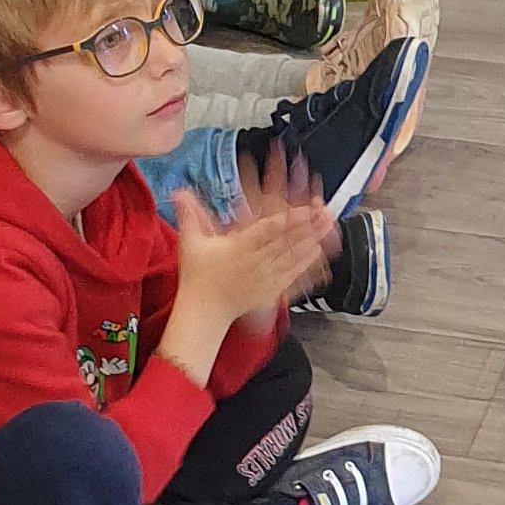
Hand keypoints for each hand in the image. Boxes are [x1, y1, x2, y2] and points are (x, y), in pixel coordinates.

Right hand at [170, 152, 338, 330]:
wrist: (204, 311)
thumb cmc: (197, 277)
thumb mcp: (189, 243)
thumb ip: (188, 215)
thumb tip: (178, 192)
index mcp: (238, 248)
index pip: (267, 231)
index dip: (288, 220)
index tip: (304, 210)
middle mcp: (255, 262)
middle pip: (286, 241)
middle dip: (307, 226)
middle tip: (325, 212)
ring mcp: (265, 277)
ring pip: (292, 255)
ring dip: (310, 240)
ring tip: (326, 226)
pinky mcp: (270, 289)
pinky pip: (291, 273)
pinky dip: (304, 261)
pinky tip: (316, 250)